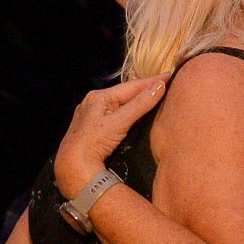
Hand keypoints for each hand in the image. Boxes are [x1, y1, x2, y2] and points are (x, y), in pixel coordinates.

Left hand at [53, 75, 167, 199]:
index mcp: (98, 97)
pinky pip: (114, 115)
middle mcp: (93, 103)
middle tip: (165, 85)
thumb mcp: (119, 122)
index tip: (170, 76)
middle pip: (125, 94)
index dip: (151, 82)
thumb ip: (139, 105)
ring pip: (119, 105)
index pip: (131, 86)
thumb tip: (159, 87)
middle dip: (144, 90)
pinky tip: (135, 115)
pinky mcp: (91, 129)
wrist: (73, 168)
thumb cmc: (93, 142)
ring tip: (155, 97)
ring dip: (136, 102)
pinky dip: (127, 113)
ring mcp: (90, 116)